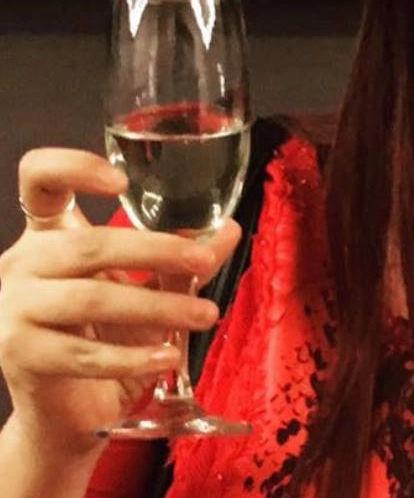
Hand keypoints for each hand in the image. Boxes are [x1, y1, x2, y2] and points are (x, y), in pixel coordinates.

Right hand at [0, 148, 240, 455]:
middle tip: (205, 262)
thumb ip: (183, 259)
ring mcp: (14, 308)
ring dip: (159, 307)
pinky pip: (85, 353)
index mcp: (48, 235)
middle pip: (87, 244)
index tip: (123, 183)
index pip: (41, 179)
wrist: (68, 411)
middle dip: (156, 251)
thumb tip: (228, 230)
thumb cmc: (108, 335)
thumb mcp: (148, 287)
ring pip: (93, 298)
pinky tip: (167, 357)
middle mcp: (22, 263)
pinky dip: (133, 356)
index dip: (74, 167)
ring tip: (204, 315)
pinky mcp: (19, 354)